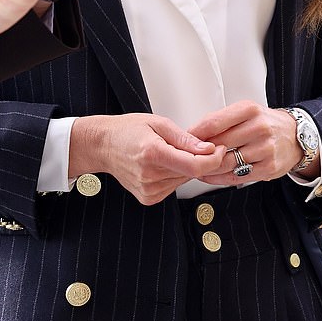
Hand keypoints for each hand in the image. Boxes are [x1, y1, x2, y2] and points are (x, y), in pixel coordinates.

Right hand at [70, 113, 225, 205]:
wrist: (103, 146)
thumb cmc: (127, 131)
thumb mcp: (158, 123)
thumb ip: (185, 138)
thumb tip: (208, 148)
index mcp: (152, 153)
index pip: (194, 165)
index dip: (213, 159)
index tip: (218, 148)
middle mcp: (149, 175)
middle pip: (192, 173)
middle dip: (201, 160)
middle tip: (197, 146)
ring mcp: (148, 189)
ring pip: (184, 181)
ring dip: (187, 168)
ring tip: (172, 153)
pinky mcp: (148, 197)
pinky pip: (173, 187)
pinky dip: (175, 176)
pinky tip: (163, 165)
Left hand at [188, 100, 308, 184]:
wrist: (294, 136)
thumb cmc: (265, 123)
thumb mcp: (245, 112)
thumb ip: (220, 121)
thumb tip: (192, 134)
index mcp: (249, 110)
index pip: (213, 122)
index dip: (195, 133)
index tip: (184, 139)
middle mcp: (259, 128)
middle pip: (218, 144)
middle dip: (199, 152)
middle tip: (186, 156)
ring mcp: (266, 149)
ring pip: (226, 162)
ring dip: (207, 167)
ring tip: (195, 167)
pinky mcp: (269, 167)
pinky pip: (237, 176)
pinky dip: (219, 178)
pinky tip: (210, 176)